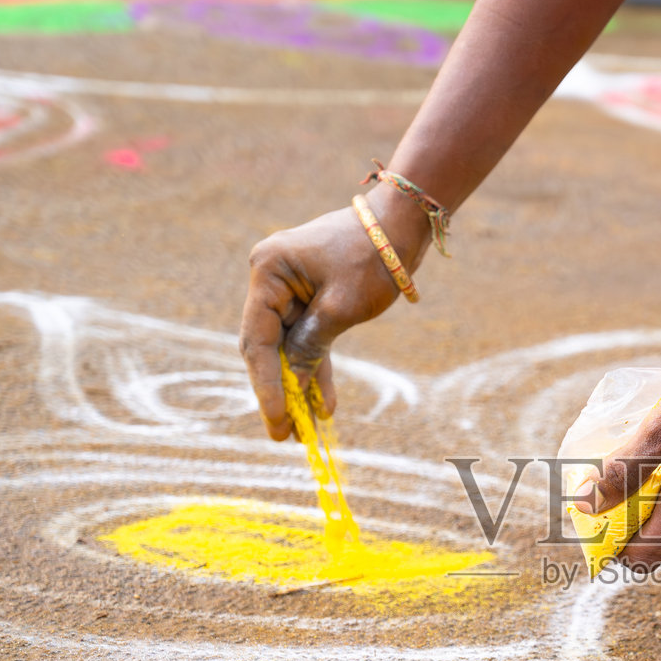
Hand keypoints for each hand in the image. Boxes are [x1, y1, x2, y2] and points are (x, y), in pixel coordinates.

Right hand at [238, 189, 428, 440]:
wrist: (401, 223)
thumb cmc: (372, 257)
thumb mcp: (341, 308)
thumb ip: (311, 347)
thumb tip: (291, 385)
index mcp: (268, 273)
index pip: (258, 340)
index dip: (266, 385)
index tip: (277, 420)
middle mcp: (270, 280)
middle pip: (268, 348)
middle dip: (279, 393)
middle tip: (284, 436)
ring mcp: (289, 290)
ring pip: (288, 349)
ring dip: (298, 387)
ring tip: (305, 432)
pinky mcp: (310, 299)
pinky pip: (308, 340)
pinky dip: (316, 368)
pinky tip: (325, 404)